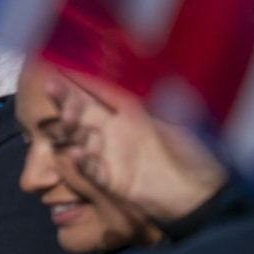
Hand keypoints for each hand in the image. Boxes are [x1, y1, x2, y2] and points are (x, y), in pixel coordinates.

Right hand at [43, 69, 227, 223]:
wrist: (203, 191)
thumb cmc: (197, 151)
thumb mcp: (180, 112)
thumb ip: (157, 91)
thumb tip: (140, 62)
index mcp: (132, 110)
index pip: (101, 89)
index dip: (82, 77)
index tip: (61, 62)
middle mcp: (117, 131)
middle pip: (83, 112)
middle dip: (66, 99)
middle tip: (51, 85)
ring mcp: (112, 156)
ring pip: (82, 139)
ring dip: (71, 129)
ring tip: (65, 117)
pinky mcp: (113, 181)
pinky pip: (93, 171)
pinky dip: (84, 164)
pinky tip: (77, 154)